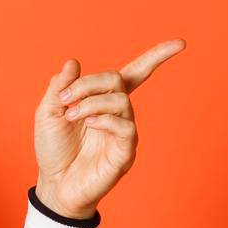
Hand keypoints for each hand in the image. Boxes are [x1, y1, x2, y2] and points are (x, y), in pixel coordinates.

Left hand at [33, 38, 185, 218]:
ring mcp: (123, 132)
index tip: (180, 43)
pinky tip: (88, 125)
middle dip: (89, 83)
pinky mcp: (125, 151)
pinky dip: (104, 120)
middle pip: (118, 81)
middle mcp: (118, 113)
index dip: (156, 57)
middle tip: (65, 99)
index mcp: (102, 100)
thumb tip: (73, 62)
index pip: (135, 73)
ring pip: (120, 101)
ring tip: (71, 115)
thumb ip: (59, 88)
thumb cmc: (53, 149)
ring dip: (91, 102)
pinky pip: (125, 127)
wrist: (54, 184)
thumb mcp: (47, 113)